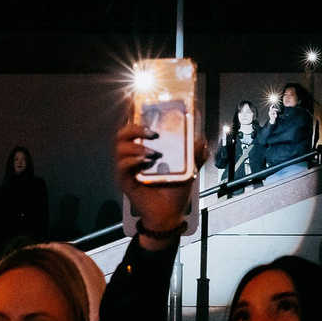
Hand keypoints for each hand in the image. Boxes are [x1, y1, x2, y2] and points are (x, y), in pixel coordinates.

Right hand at [113, 114, 192, 248]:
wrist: (169, 215)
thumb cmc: (175, 191)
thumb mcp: (189, 169)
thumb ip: (195, 153)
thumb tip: (201, 138)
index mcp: (146, 149)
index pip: (136, 127)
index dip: (136, 113)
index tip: (144, 105)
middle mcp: (134, 156)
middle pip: (123, 133)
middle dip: (135, 127)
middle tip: (152, 132)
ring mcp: (128, 168)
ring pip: (120, 147)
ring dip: (136, 145)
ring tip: (151, 152)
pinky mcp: (125, 181)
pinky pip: (122, 166)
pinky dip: (132, 160)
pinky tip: (144, 161)